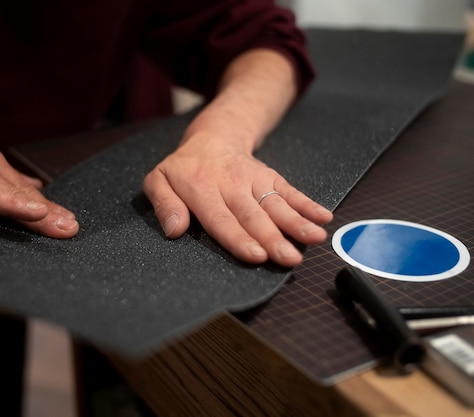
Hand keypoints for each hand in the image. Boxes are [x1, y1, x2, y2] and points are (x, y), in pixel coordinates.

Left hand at [143, 132, 332, 265]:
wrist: (212, 138)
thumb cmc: (183, 169)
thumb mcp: (158, 180)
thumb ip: (163, 203)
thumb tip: (174, 230)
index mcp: (201, 189)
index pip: (221, 219)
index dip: (239, 238)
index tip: (256, 255)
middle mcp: (231, 185)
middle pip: (254, 215)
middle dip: (273, 238)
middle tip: (289, 258)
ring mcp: (254, 180)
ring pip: (276, 203)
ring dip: (297, 222)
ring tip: (314, 239)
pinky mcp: (270, 178)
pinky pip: (290, 191)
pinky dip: (308, 204)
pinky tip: (323, 218)